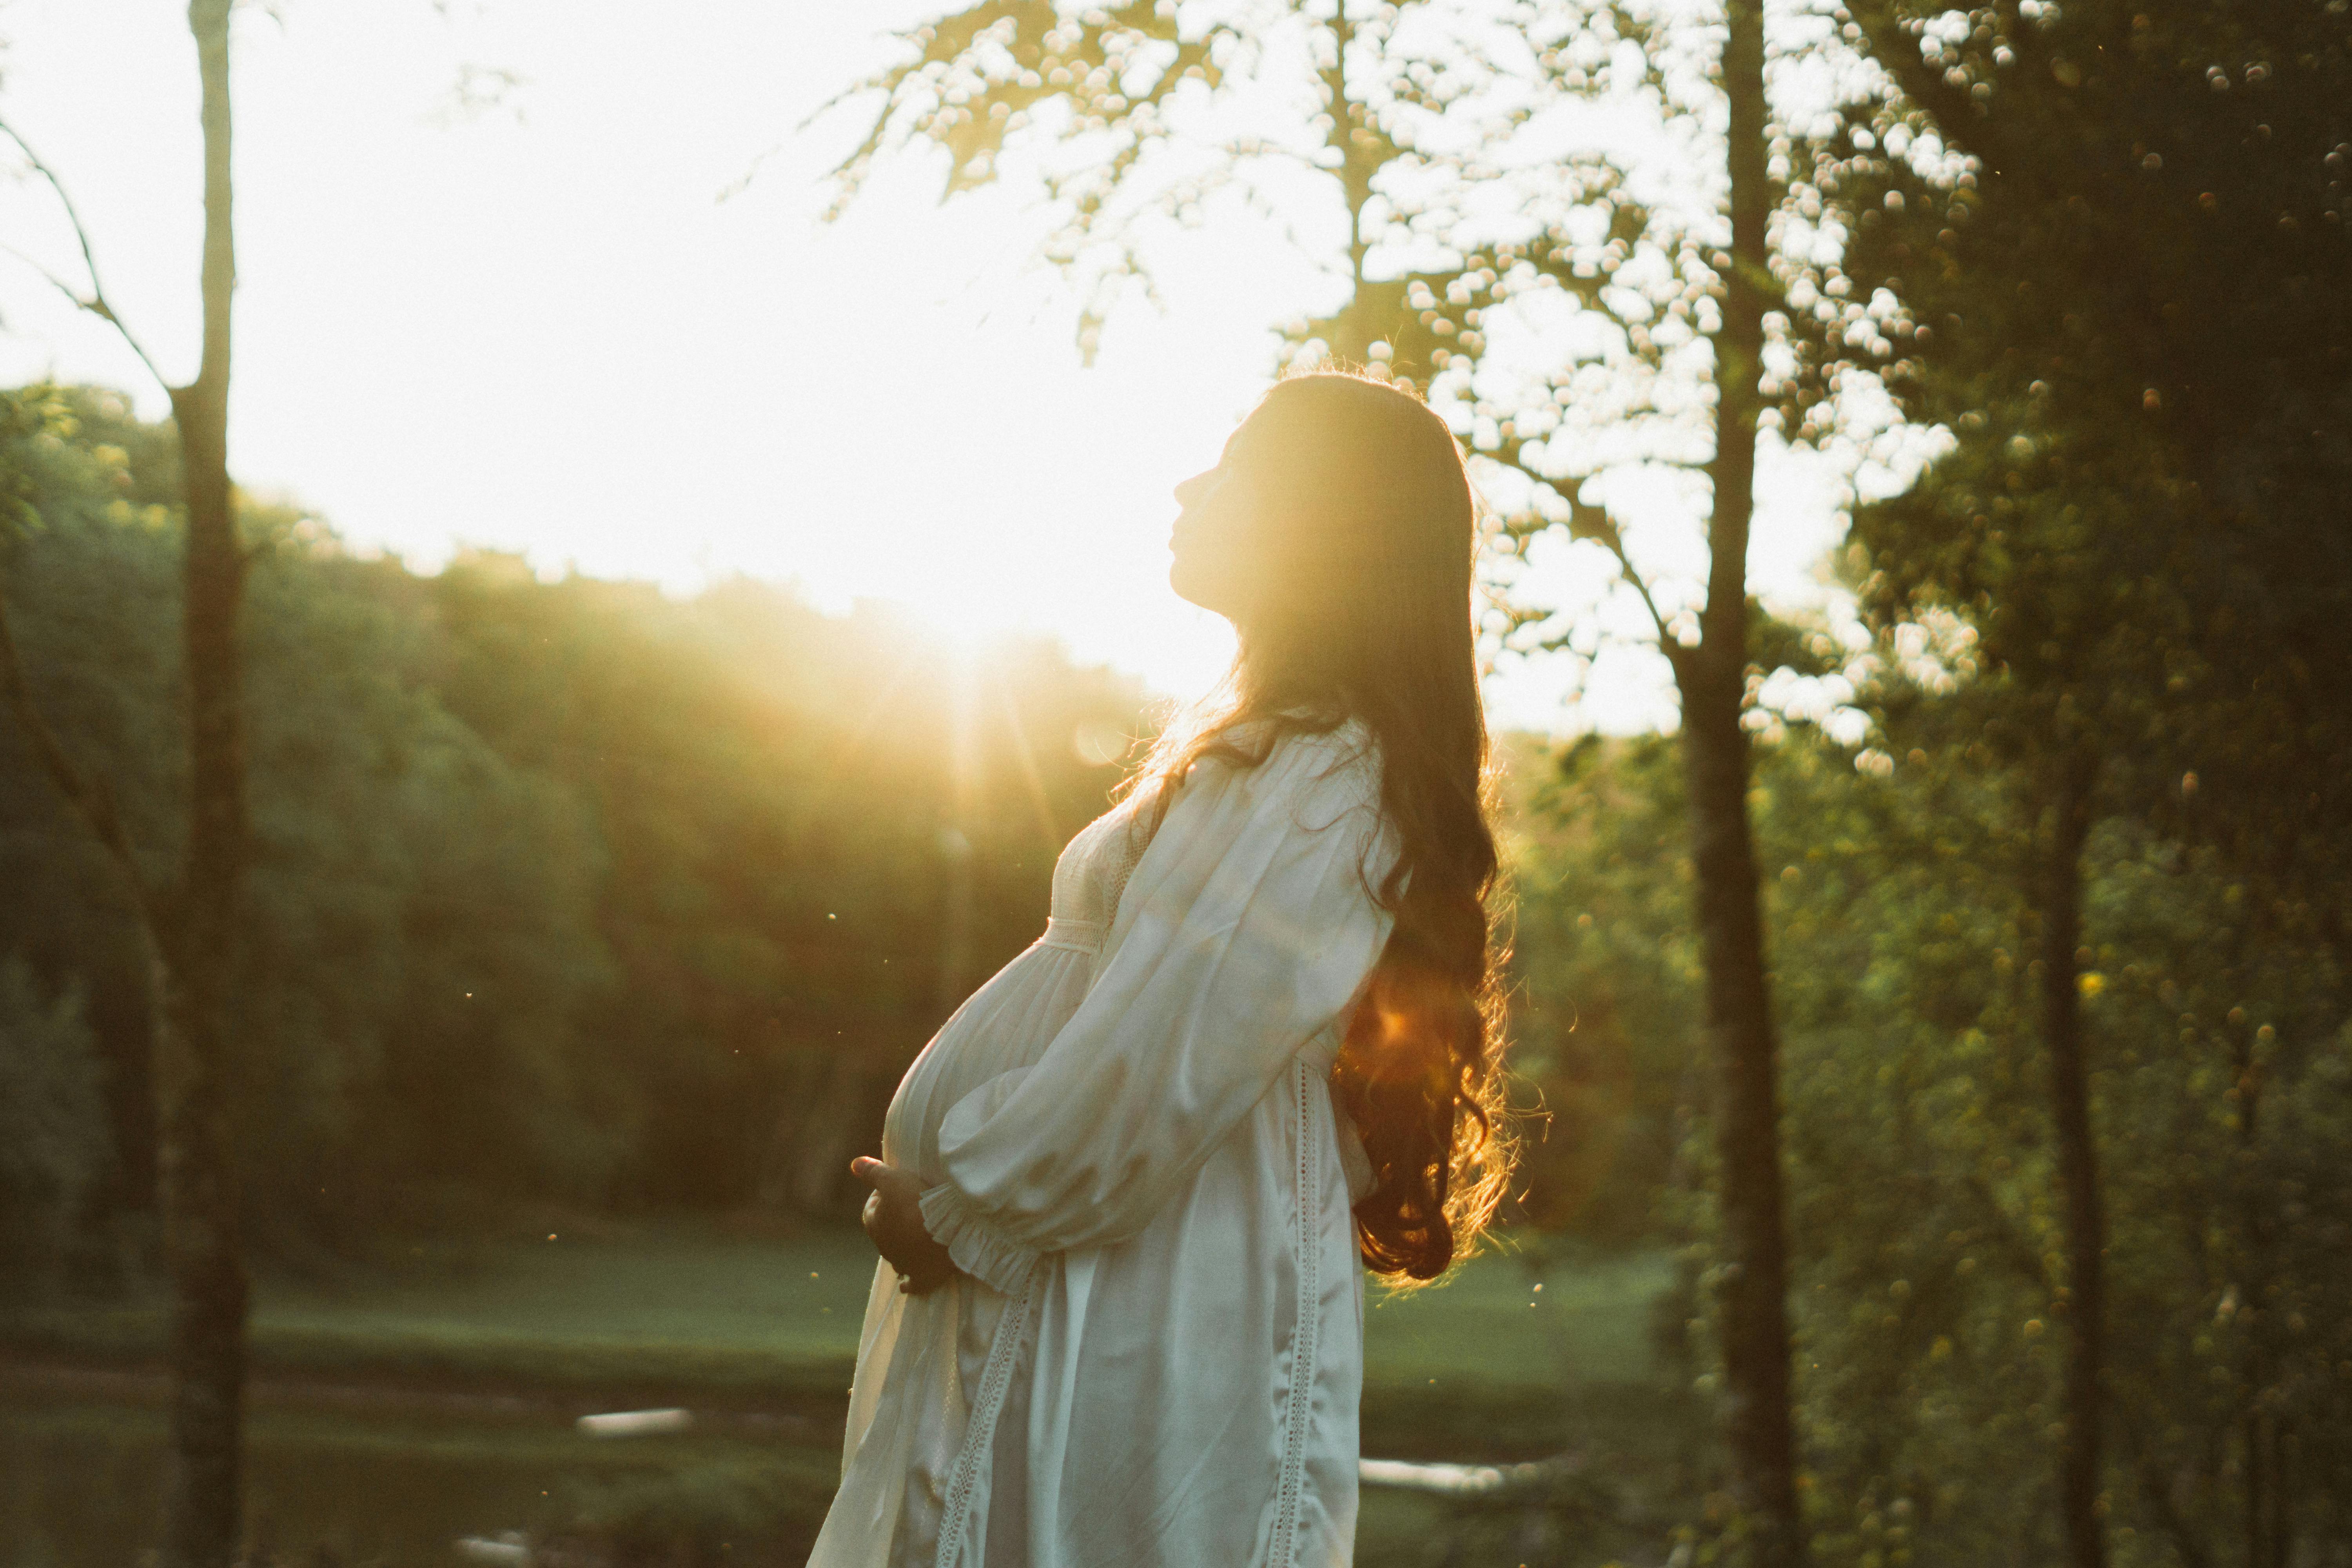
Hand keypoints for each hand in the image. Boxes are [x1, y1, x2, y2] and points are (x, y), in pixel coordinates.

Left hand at [850, 1156, 957, 1294]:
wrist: (946, 1231)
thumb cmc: (917, 1202)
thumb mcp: (893, 1179)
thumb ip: (873, 1171)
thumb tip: (854, 1164)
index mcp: (874, 1226)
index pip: (871, 1209)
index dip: (881, 1197)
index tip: (896, 1188)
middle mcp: (885, 1249)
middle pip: (886, 1233)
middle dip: (894, 1222)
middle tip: (912, 1207)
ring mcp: (903, 1265)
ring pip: (897, 1258)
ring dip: (903, 1249)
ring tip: (915, 1239)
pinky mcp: (923, 1278)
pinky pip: (912, 1284)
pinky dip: (909, 1284)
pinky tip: (906, 1287)